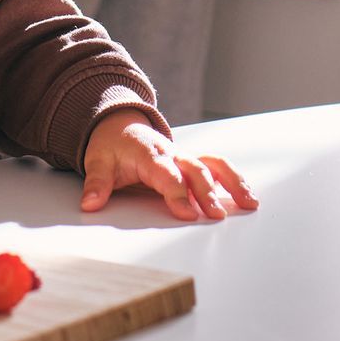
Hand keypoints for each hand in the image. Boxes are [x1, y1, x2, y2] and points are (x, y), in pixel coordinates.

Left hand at [79, 108, 259, 221]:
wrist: (119, 125)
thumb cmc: (111, 146)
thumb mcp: (97, 162)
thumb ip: (96, 184)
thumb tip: (90, 204)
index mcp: (149, 154)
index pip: (166, 175)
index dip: (177, 194)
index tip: (186, 214)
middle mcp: (172, 154)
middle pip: (195, 171)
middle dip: (207, 193)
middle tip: (216, 215)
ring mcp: (184, 157)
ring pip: (213, 165)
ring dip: (232, 183)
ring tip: (249, 203)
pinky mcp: (192, 161)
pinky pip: (217, 167)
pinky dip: (234, 180)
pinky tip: (248, 197)